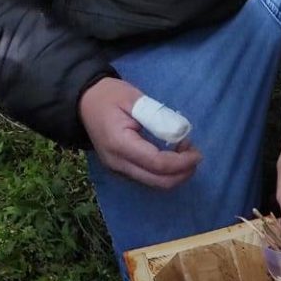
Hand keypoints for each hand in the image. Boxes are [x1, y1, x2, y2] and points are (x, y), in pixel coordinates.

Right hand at [79, 77, 200, 190]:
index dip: (182, 162)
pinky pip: (149, 179)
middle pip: (159, 182)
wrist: (83, 101)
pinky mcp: (121, 171)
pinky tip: (171, 156)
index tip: (197, 153)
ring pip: (155, 184)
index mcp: (120, 144)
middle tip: (194, 154)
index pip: (158, 164)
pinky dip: (165, 173)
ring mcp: (118, 170)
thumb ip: (157, 117)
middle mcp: (118, 164)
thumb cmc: (109, 95)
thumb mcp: (134, 99)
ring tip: (183, 152)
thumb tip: (180, 134)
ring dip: (175, 174)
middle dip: (183, 173)